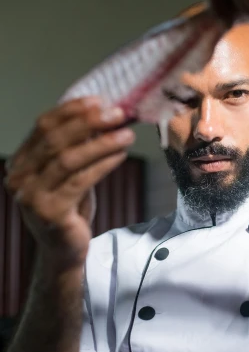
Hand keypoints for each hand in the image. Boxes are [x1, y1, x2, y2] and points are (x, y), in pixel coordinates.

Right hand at [4, 98, 134, 269]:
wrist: (63, 251)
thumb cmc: (68, 208)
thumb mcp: (69, 174)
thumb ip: (77, 148)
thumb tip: (104, 115)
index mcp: (20, 162)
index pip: (43, 126)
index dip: (71, 110)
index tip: (99, 101)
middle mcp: (19, 177)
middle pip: (55, 139)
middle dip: (89, 123)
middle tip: (117, 114)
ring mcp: (31, 196)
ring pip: (68, 159)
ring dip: (101, 143)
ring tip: (126, 135)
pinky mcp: (50, 212)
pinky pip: (80, 180)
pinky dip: (103, 165)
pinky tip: (120, 156)